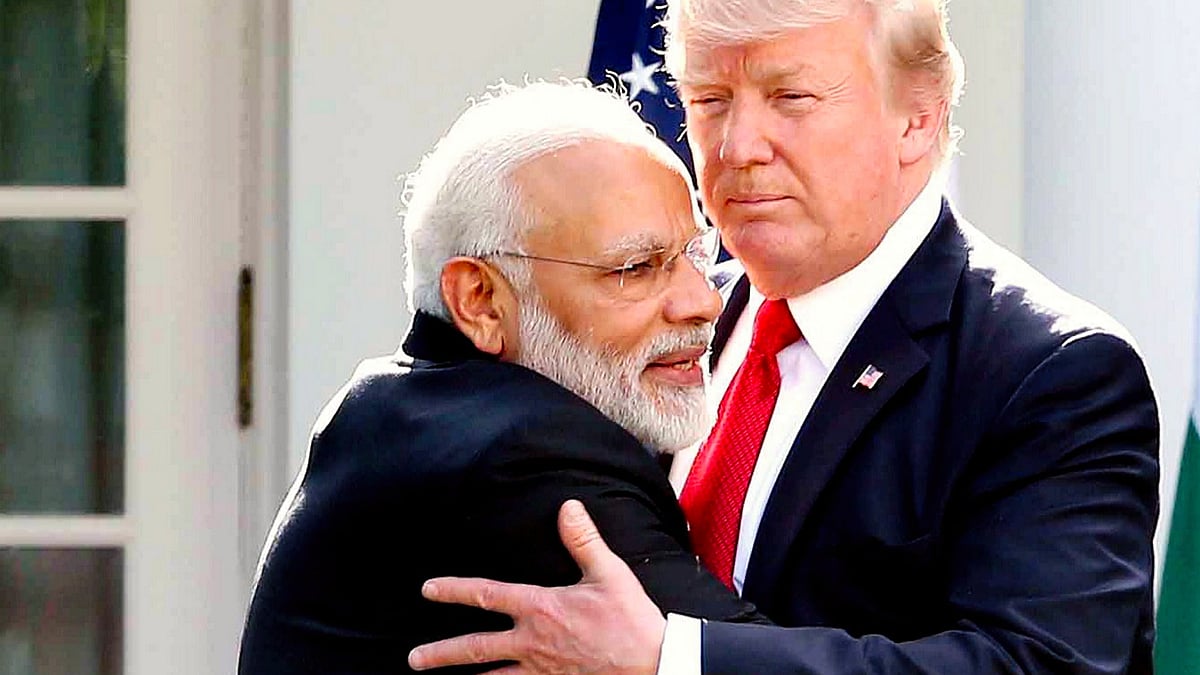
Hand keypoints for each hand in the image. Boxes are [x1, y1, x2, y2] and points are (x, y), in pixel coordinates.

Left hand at [408, 499, 665, 673]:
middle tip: (415, 660)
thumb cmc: (631, 619)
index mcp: (540, 608)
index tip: (428, 590)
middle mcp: (532, 643)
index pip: (487, 596)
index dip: (454, 590)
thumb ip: (583, 539)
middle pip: (477, 648)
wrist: (653, 664)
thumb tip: (568, 506)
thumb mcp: (608, 573)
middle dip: (442, 654)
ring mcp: (541, 671)